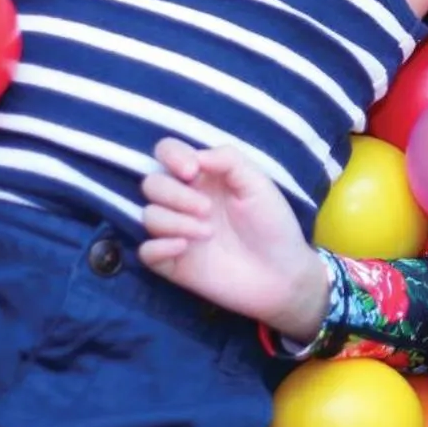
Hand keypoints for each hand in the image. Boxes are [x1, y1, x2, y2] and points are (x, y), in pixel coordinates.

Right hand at [138, 139, 330, 341]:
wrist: (282, 274)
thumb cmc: (272, 223)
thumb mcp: (258, 183)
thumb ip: (228, 159)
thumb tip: (195, 156)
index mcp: (202, 177)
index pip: (167, 152)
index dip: (171, 156)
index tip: (191, 171)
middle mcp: (184, 201)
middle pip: (152, 184)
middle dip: (175, 194)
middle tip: (207, 209)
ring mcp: (177, 232)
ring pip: (149, 216)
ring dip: (174, 221)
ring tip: (208, 233)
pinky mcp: (173, 263)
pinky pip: (146, 251)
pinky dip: (158, 247)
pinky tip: (184, 248)